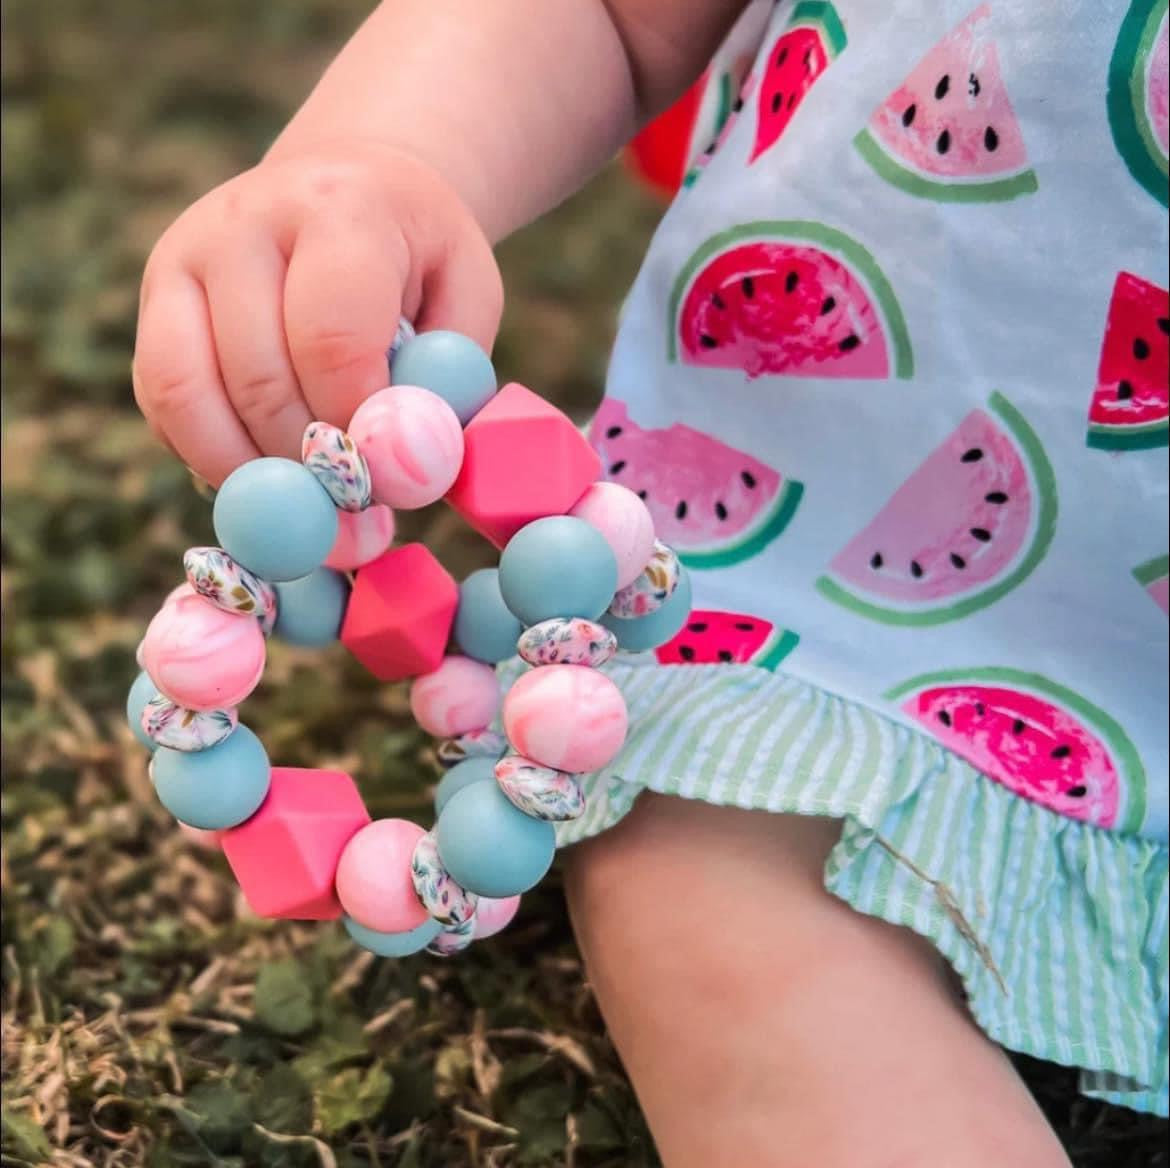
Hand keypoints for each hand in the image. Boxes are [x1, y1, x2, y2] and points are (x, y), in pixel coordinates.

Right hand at [132, 140, 502, 486]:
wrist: (349, 188)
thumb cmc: (417, 258)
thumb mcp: (467, 300)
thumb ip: (446, 381)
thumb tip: (404, 472)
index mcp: (338, 210)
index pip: (331, 339)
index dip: (355, 426)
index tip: (386, 479)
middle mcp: (243, 222)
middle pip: (258, 377)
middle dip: (307, 467)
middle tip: (352, 519)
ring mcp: (184, 255)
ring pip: (187, 393)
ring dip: (250, 473)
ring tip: (307, 508)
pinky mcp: (153, 297)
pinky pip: (161, 400)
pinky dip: (207, 455)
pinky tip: (263, 474)